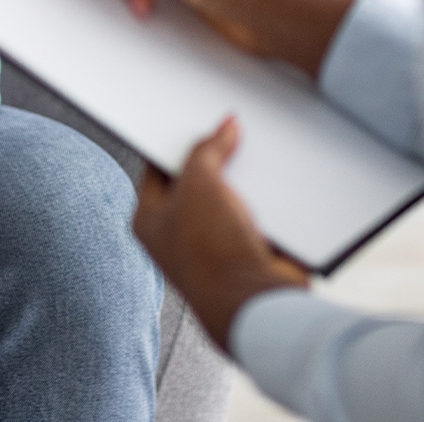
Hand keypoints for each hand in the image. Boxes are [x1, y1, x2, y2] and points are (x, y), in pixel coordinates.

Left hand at [132, 117, 309, 350]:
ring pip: (227, 198)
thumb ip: (207, 149)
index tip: (190, 119)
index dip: (173, 142)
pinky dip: (264, 202)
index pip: (156, 169)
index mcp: (148, 221)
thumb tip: (225, 126)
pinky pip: (253, 216)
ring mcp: (212, 246)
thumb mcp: (199, 184)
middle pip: (195, 182)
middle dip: (214, 159)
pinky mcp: (244, 253)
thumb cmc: (211, 252)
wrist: (255, 302)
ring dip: (243, 181)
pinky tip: (275, 183)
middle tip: (228, 130)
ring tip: (257, 152)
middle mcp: (177, 236)